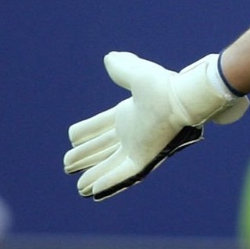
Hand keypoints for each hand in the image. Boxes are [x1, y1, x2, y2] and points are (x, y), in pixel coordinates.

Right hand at [64, 51, 248, 198]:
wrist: (182, 99)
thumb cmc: (164, 87)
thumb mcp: (138, 75)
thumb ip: (123, 68)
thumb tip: (110, 57)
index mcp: (128, 113)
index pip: (100, 125)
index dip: (86, 131)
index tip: (72, 136)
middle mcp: (131, 132)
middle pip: (102, 147)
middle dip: (85, 156)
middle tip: (67, 164)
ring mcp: (137, 147)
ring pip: (109, 164)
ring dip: (93, 174)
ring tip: (80, 187)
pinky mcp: (144, 158)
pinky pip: (122, 174)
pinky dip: (108, 182)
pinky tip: (94, 191)